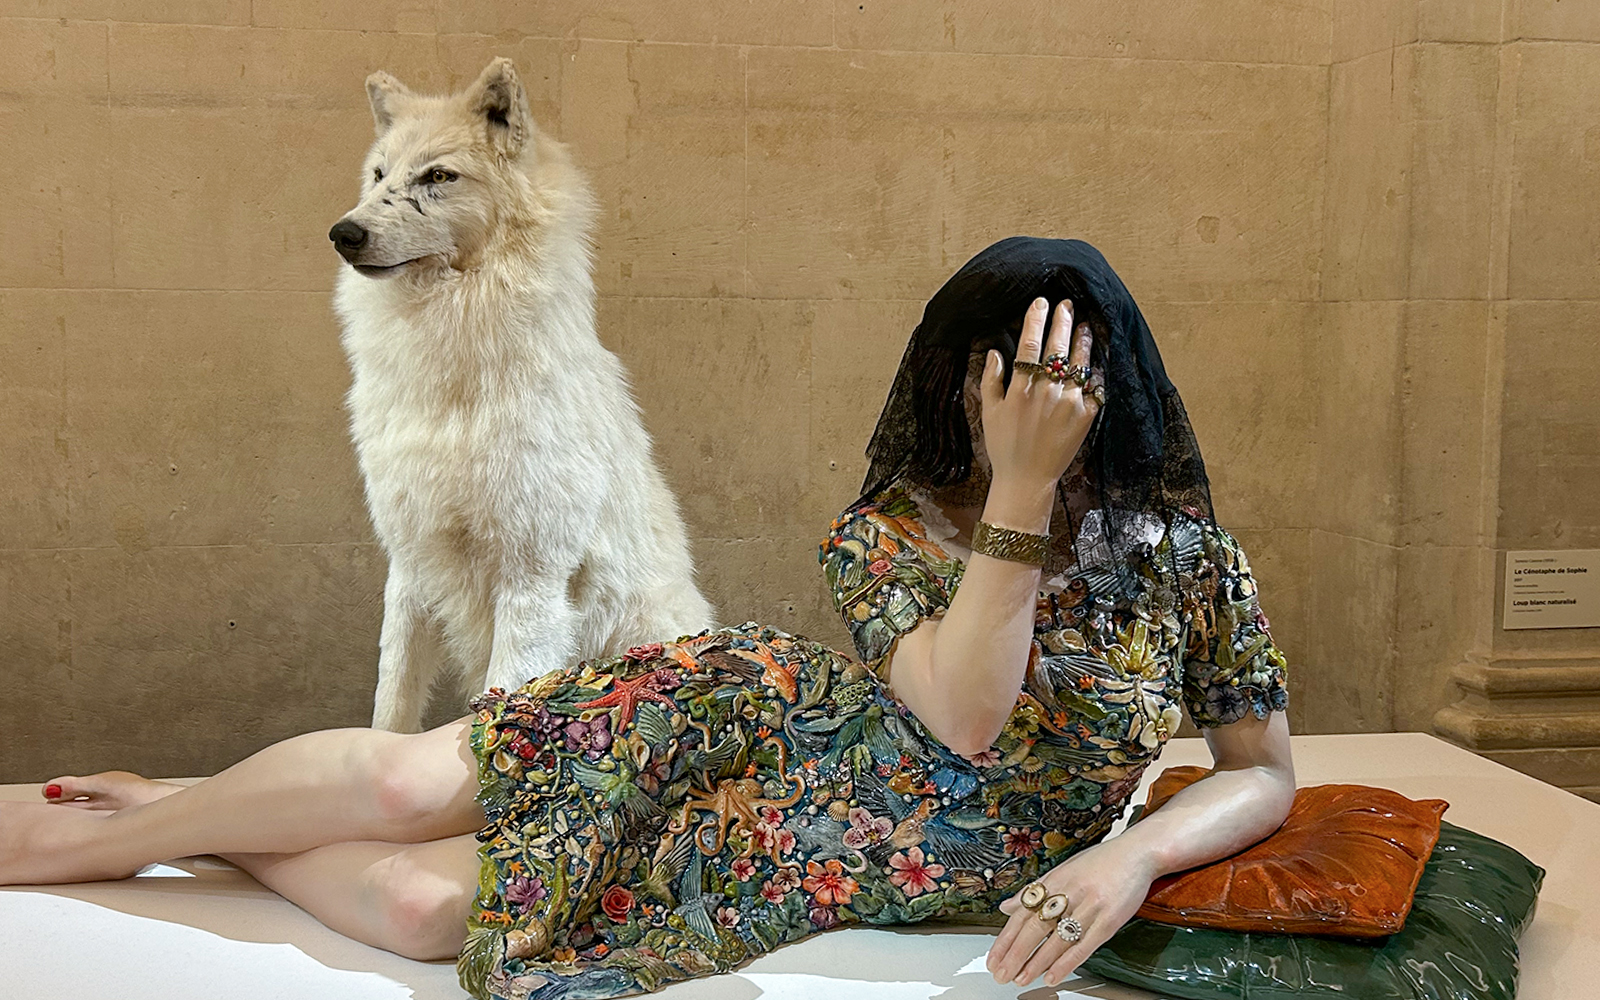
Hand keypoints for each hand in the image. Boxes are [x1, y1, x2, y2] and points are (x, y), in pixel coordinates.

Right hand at [979, 298, 1099, 523]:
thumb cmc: (1004, 447)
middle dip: (1063, 321)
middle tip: (1067, 304)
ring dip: (1082, 341)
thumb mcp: (989, 412)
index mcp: (1020, 389)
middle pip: (1057, 347)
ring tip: (1085, 326)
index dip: (1035, 319)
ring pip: (1079, 363)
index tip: (1041, 302)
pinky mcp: (1086, 416)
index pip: (1029, 344)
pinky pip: (1095, 387)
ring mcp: (1069, 403)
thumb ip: (991, 380)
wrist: (1027, 480)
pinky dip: (1097, 372)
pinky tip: (1096, 361)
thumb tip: (994, 353)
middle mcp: (1046, 392)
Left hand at [985, 837, 1157, 987]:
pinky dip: (1067, 963)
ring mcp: (1089, 906)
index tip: (994, 957)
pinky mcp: (1110, 919)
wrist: (1138, 853)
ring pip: (1057, 939)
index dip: (1005, 938)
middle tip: (1002, 974)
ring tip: (1021, 979)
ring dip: (1036, 962)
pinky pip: (1085, 944)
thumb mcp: (1063, 870)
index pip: (1022, 913)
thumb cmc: (1102, 862)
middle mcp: (1068, 892)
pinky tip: (1053, 975)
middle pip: (1035, 927)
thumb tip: (1006, 907)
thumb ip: (1034, 891)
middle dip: (1016, 954)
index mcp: (1054, 880)